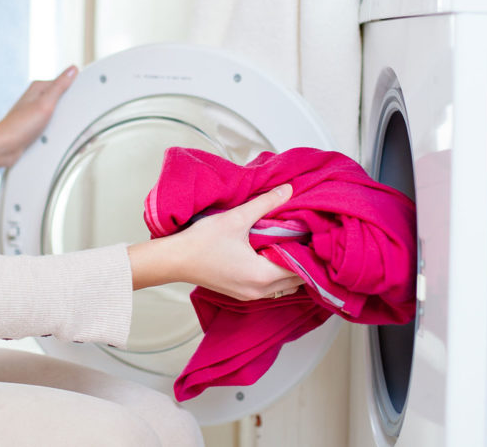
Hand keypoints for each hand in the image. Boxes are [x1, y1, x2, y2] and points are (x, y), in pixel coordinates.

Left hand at [0, 66, 76, 167]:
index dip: (77, 91)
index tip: (87, 99)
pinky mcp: (38, 127)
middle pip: (64, 101)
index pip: (65, 84)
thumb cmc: (18, 127)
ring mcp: (38, 114)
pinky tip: (63, 140)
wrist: (4, 149)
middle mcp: (38, 99)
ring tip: (70, 133)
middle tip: (81, 121)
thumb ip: (59, 86)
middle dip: (74, 112)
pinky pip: (55, 128)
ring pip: (61, 116)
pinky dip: (61, 134)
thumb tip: (72, 70)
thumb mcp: (44, 104)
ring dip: (68, 125)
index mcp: (39, 89)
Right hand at [129, 184, 304, 300]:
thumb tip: (288, 190)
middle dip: (302, 259)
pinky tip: (270, 254)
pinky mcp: (241, 294)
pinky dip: (276, 274)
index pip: (300, 267)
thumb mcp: (236, 218)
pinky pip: (270, 288)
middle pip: (296, 279)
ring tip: (288, 244)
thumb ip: (265, 204)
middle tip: (304, 236)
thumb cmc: (201, 242)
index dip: (309, 250)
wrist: (174, 260)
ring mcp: (250, 295)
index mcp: (261, 275)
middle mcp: (259, 291)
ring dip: (289, 268)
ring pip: (284, 285)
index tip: (313, 233)